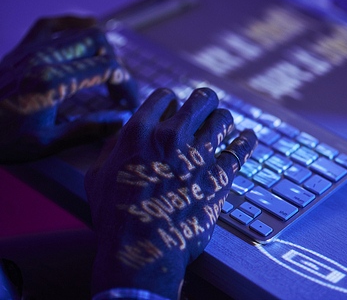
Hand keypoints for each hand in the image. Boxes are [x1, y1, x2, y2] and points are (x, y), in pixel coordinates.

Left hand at [0, 16, 138, 163]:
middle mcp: (43, 57)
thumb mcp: (46, 144)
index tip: (127, 103)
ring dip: (101, 48)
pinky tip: (85, 32)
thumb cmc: (1, 139)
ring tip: (108, 71)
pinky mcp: (23, 48)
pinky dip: (73, 23)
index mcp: (52, 82)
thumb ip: (88, 130)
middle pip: (97, 42)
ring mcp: (32, 48)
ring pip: (80, 30)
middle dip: (117, 65)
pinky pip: (52, 24)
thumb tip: (121, 121)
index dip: (126, 84)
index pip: (106, 67)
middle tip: (119, 90)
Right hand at [85, 88, 256, 298]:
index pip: (164, 97)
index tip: (176, 107)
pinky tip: (248, 138)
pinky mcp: (218, 177)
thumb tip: (125, 132)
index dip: (171, 100)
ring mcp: (198, 156)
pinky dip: (246, 141)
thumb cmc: (115, 217)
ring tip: (225, 123)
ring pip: (223, 119)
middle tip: (208, 106)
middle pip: (201, 99)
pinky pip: (240, 150)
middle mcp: (171, 137)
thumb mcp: (97, 176)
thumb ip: (113, 147)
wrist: (141, 250)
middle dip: (206, 100)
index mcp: (139, 132)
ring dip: (224, 119)